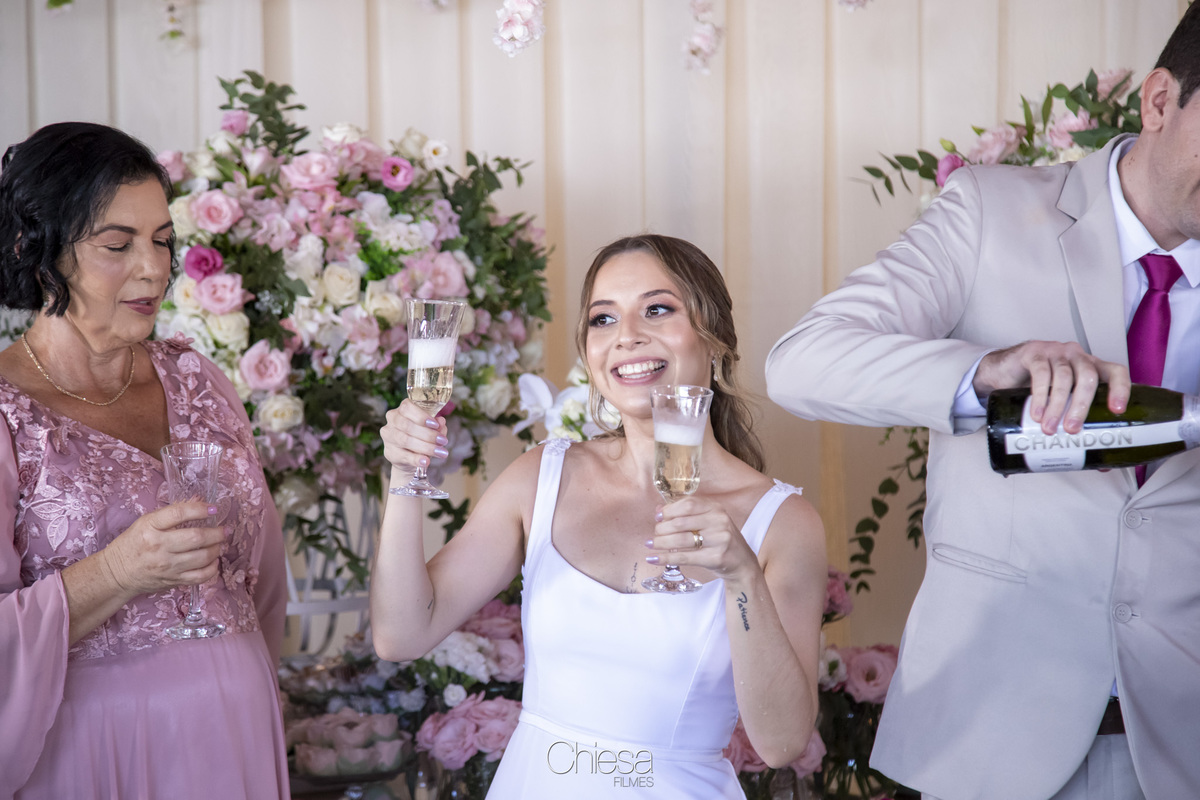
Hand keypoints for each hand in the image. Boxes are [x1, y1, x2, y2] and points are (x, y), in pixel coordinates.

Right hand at [101, 501, 226, 596]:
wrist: (117, 573)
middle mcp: (159, 546)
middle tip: (224, 530)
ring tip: (219, 544)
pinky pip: (200, 577)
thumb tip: (199, 500)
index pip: (179, 514)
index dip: (201, 509)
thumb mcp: (147, 522)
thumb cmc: (133, 543)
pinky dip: (213, 569)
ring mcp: (167, 566)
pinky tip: (214, 561)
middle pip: (196, 538)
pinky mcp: (173, 581)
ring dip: (217, 549)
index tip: (214, 509)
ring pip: (202, 557)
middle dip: (217, 533)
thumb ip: (173, 512)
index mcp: (150, 527)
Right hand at [381, 399, 449, 479]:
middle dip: (428, 434)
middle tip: (443, 441)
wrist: (411, 456)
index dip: (422, 416)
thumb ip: (437, 425)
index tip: (436, 425)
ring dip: (425, 447)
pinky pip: (404, 456)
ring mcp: (389, 436)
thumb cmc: (422, 436)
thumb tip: (441, 422)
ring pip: (405, 440)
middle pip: (407, 426)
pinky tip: (426, 461)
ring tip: (440, 452)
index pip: (407, 407)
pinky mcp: (390, 452)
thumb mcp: (432, 428)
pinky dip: (416, 459)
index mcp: (402, 410)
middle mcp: (392, 420)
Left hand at [647, 497, 760, 586]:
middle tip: (654, 535)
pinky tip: (653, 559)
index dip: (669, 510)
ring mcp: (719, 539)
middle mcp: (719, 521)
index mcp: (716, 508)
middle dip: (662, 529)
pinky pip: (685, 557)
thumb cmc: (720, 540)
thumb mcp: (708, 522)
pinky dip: (666, 558)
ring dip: (661, 543)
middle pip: (681, 522)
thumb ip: (686, 514)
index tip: (657, 517)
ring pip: (681, 539)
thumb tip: (658, 510)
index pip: (688, 504)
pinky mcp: (716, 558)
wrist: (742, 563)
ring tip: (650, 545)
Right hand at [973, 340, 1129, 433]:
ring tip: (1049, 427)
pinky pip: (1040, 373)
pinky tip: (1037, 412)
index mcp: (1091, 368)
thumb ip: (1076, 425)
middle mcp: (1076, 356)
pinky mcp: (1034, 353)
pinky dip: (1040, 395)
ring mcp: (1055, 352)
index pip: (1115, 372)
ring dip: (1057, 405)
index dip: (1120, 389)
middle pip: (1088, 376)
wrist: (1004, 370)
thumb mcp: (1060, 402)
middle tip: (1072, 429)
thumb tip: (1099, 462)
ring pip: (1063, 377)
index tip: (1117, 410)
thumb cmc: (1037, 386)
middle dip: (1081, 406)